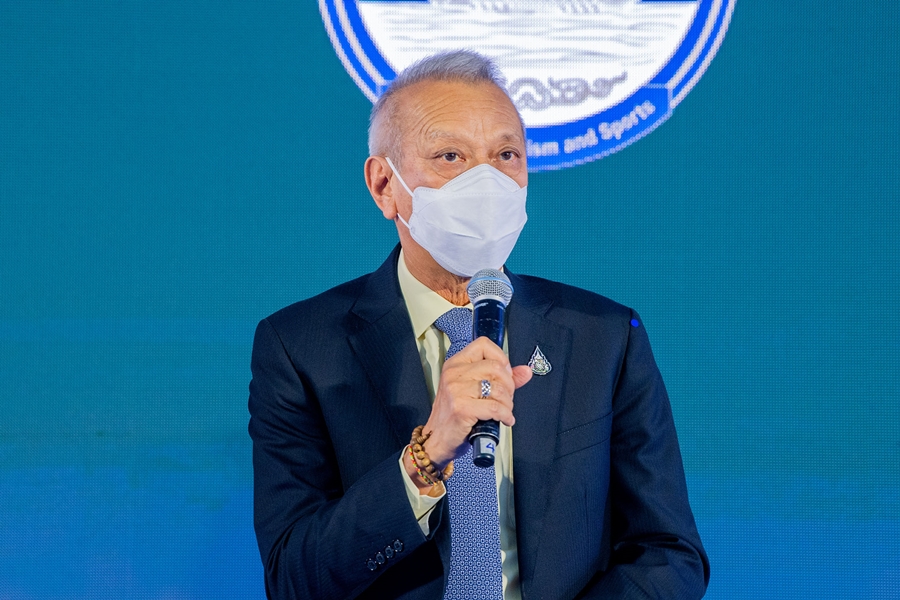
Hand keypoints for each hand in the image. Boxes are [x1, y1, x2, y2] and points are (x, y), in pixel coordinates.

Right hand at [422, 337, 532, 467]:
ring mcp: (456, 390)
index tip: (504, 374)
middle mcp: (454, 374)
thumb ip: (502, 379)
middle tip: (506, 398)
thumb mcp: (475, 391)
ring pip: (498, 388)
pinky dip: (506, 415)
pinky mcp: (461, 408)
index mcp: (455, 364)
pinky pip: (495, 407)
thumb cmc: (454, 416)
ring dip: (508, 403)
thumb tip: (525, 371)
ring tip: (503, 411)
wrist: (437, 440)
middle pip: (496, 367)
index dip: (501, 358)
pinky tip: (504, 419)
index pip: (483, 345)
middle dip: (509, 385)